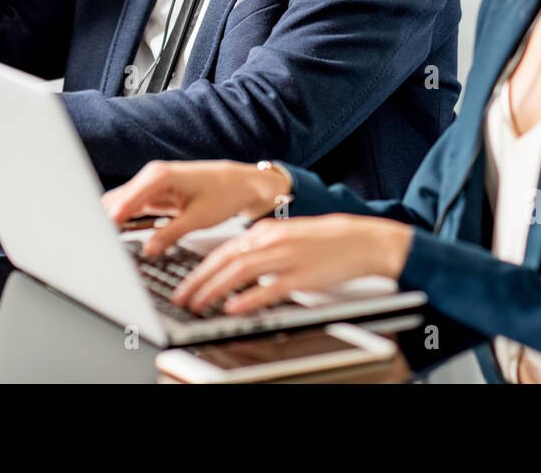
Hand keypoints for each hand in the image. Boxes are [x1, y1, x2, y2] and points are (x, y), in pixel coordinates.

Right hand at [101, 160, 291, 258]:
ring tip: (109, 249)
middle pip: (114, 203)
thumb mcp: (198, 218)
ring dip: (114, 225)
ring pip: (120, 206)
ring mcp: (151, 185)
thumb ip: (170, 234)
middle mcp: (150, 176)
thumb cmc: (225, 193)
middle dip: (106, 225)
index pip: (121, 202)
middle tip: (103, 253)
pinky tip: (124, 240)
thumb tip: (147, 251)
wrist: (241, 183)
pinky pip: (132, 209)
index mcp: (158, 176)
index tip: (101, 244)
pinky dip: (126, 223)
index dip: (107, 224)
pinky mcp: (155, 195)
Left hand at [170, 214, 413, 315]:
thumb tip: (232, 267)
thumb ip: (259, 250)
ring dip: (214, 289)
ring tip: (197, 305)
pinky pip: (271, 288)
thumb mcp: (285, 238)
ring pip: (241, 272)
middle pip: (225, 260)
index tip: (182, 285)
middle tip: (180, 299)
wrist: (360, 239)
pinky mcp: (303, 276)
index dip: (198, 270)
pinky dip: (249, 298)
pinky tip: (234, 308)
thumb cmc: (323, 241)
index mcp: (264, 231)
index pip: (222, 251)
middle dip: (198, 281)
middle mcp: (271, 241)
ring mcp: (286, 257)